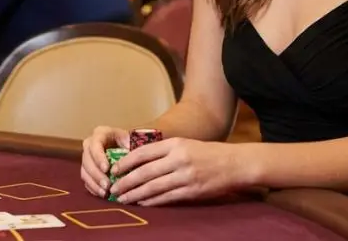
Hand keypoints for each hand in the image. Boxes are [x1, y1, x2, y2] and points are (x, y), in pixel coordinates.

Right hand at [81, 126, 129, 197]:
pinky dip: (93, 188)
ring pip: (84, 171)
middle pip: (87, 159)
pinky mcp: (86, 169)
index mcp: (100, 133)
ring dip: (94, 183)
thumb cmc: (129, 142)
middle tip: (107, 185)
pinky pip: (85, 180)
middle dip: (96, 174)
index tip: (106, 169)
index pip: (95, 144)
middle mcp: (90, 144)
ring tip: (105, 192)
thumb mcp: (130, 140)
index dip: (99, 157)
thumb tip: (130, 161)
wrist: (126, 147)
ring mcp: (87, 157)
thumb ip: (129, 147)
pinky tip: (102, 194)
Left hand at [109, 138, 243, 205]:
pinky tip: (142, 203)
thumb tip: (138, 162)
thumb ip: (165, 151)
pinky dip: (152, 201)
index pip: (143, 152)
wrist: (234, 163)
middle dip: (126, 182)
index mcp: (176, 144)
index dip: (126, 162)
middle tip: (113, 189)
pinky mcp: (192, 191)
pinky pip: (166, 198)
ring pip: (153, 187)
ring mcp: (185, 176)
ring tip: (123, 199)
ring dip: (135, 194)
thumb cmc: (208, 153)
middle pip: (144, 172)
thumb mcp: (186, 144)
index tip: (114, 170)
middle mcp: (179, 158)